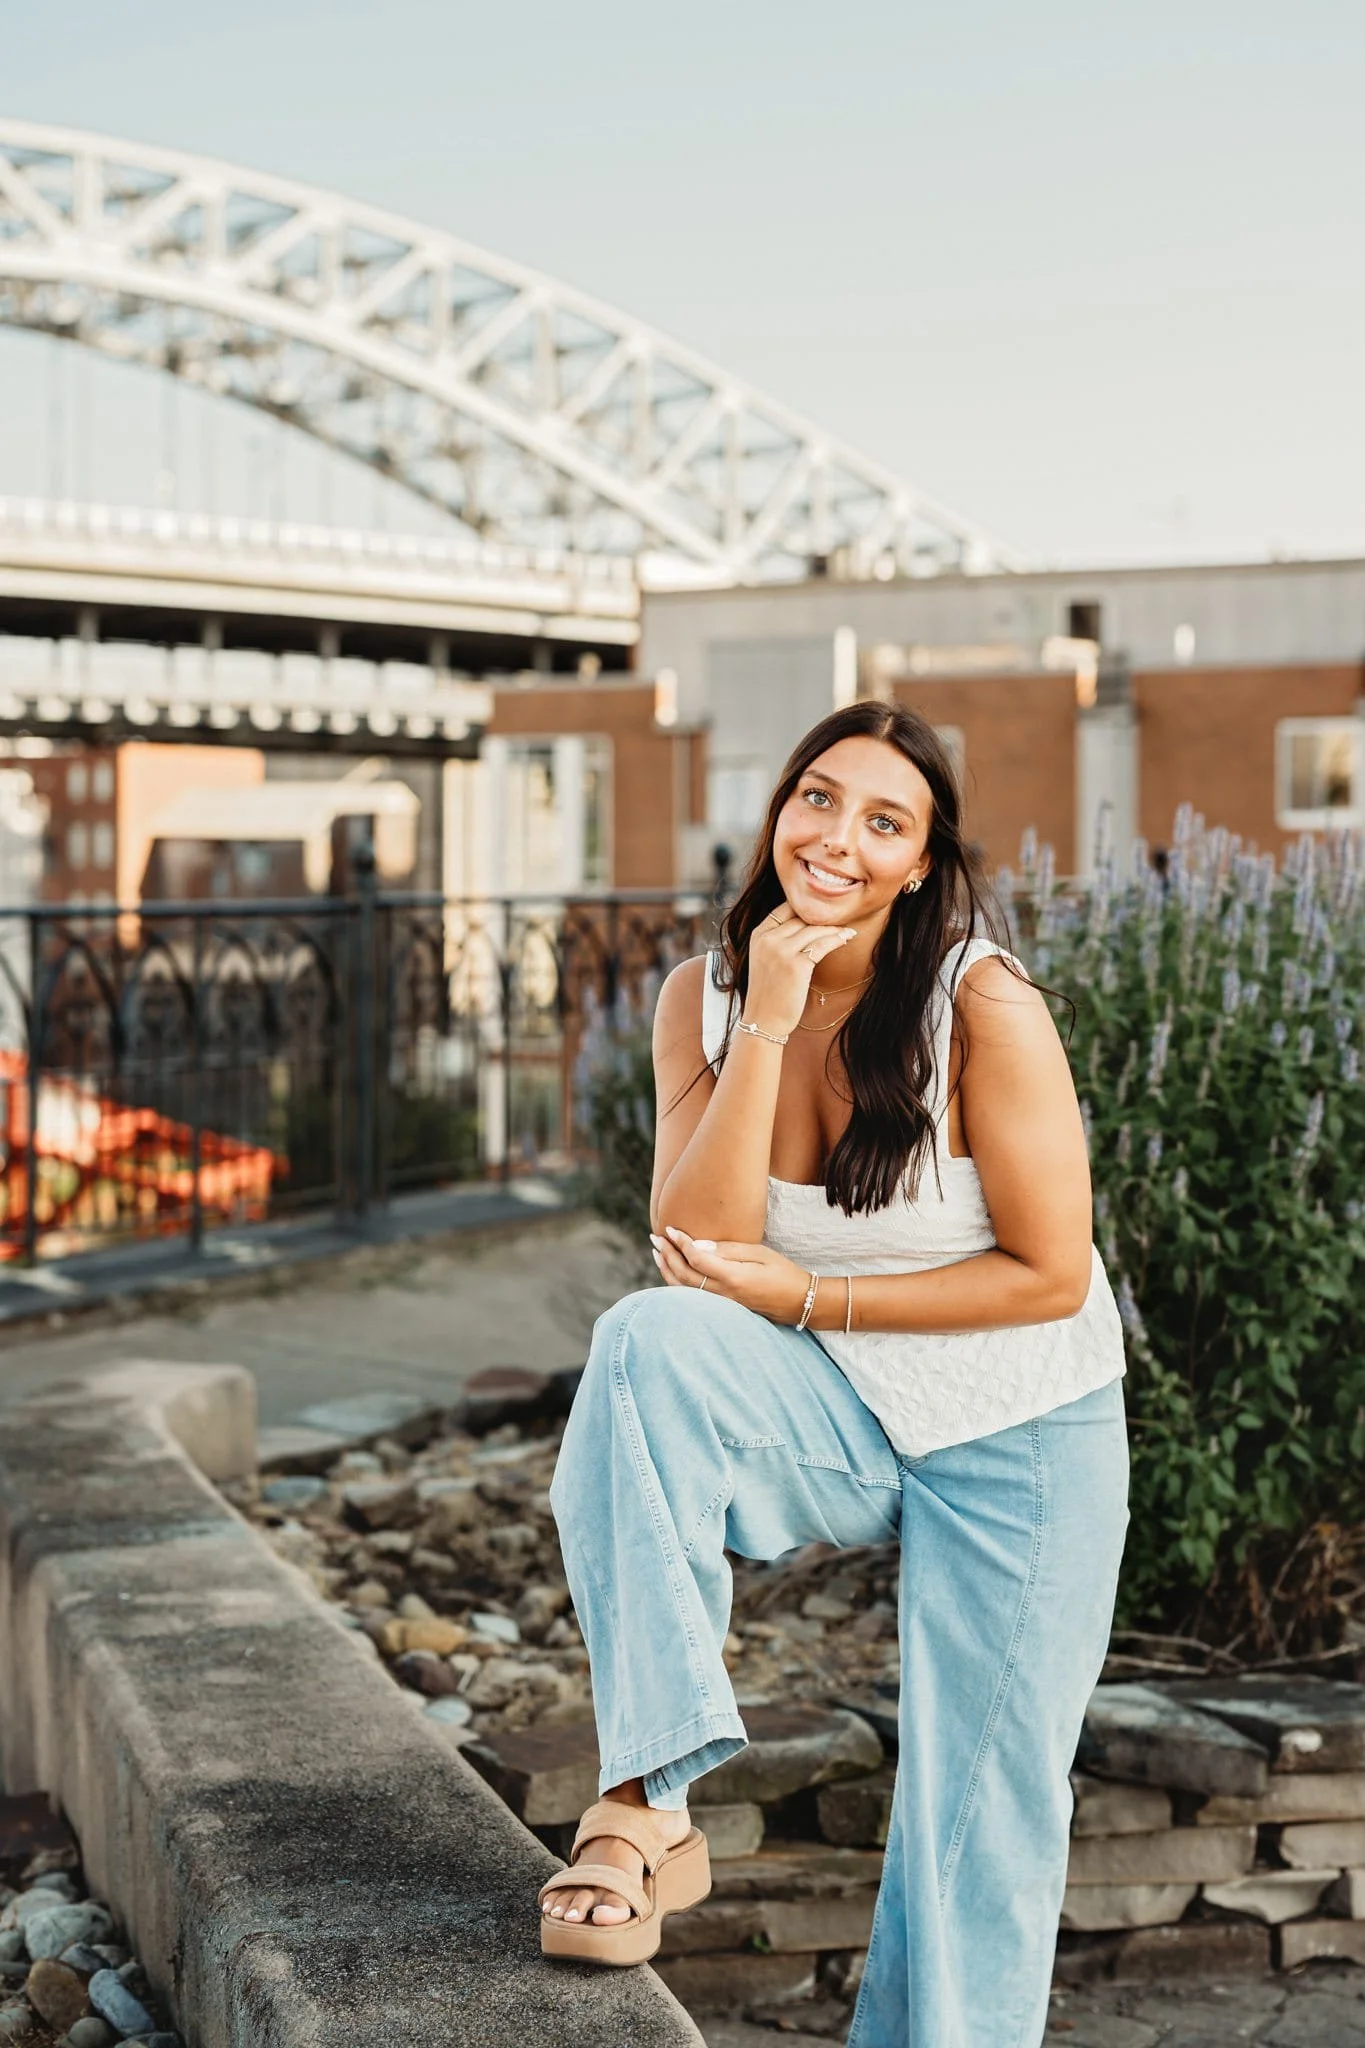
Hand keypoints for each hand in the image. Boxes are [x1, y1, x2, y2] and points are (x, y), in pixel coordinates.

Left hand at [650, 1226, 809, 1323]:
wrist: (798, 1301)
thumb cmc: (782, 1272)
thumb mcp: (760, 1253)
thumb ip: (728, 1250)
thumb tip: (697, 1246)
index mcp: (734, 1277)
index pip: (696, 1259)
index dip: (680, 1243)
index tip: (670, 1229)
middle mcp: (724, 1294)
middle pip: (684, 1275)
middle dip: (667, 1254)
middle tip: (656, 1236)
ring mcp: (722, 1305)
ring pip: (684, 1290)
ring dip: (667, 1270)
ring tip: (657, 1252)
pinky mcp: (722, 1309)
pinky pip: (692, 1297)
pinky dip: (677, 1283)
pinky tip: (672, 1271)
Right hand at [743, 904, 857, 1038]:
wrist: (764, 1020)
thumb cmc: (768, 992)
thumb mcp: (764, 958)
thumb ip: (777, 939)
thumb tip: (804, 924)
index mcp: (758, 934)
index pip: (785, 908)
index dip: (805, 907)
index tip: (823, 910)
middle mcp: (768, 939)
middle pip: (802, 917)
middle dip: (823, 917)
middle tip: (841, 917)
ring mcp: (781, 951)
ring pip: (815, 929)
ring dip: (834, 928)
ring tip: (847, 929)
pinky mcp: (797, 965)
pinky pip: (823, 944)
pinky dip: (838, 939)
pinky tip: (847, 938)